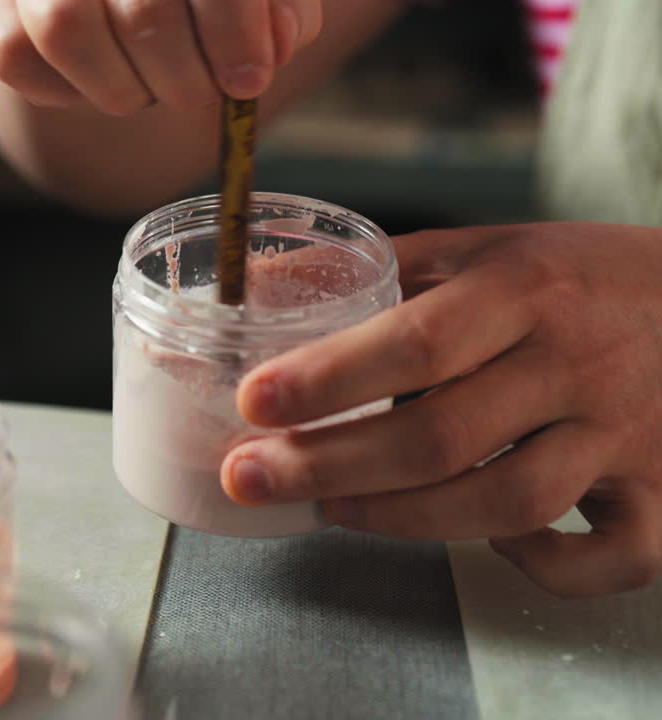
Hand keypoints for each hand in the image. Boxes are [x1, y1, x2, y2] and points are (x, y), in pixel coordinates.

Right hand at [0, 0, 322, 114]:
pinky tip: (98, 79)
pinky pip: (14, 58)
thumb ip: (275, 5)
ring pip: (66, 30)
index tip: (251, 79)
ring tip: (152, 90)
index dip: (235, 30)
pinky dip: (65, 91)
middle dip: (187, 75)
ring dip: (126, 89)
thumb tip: (274, 48)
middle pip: (143, 7)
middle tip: (205, 93)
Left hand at [222, 223, 661, 596]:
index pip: (418, 341)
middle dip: (328, 466)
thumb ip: (385, 269)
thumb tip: (260, 286)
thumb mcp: (489, 248)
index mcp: (528, 288)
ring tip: (329, 507)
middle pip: (442, 438)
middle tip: (251, 476)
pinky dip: (543, 565)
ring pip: (506, 505)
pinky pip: (609, 557)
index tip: (254, 400)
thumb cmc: (583, 277)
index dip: (328, 379)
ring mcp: (627, 436)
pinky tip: (487, 540)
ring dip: (401, 519)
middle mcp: (578, 364)